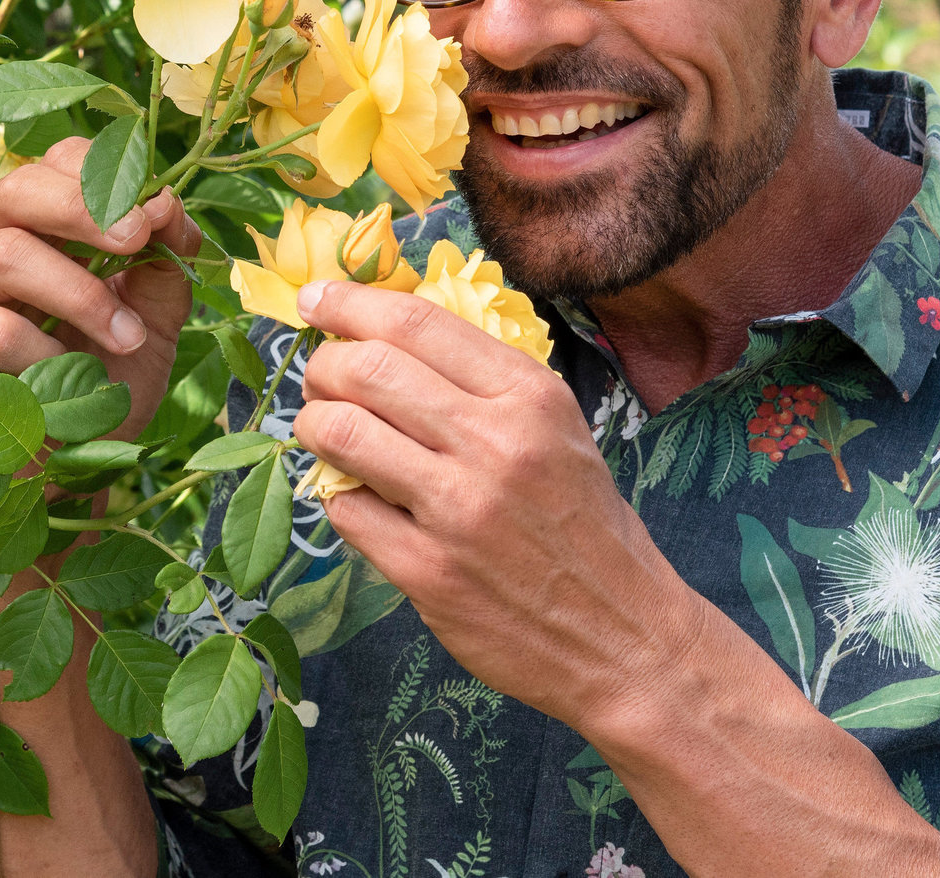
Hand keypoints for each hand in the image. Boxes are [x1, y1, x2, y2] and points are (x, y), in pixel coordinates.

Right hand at [0, 136, 200, 443]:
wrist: (56, 471)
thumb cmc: (95, 386)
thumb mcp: (149, 322)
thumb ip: (163, 265)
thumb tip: (169, 203)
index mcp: (31, 220)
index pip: (57, 162)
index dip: (108, 178)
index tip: (155, 217)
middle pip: (20, 189)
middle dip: (86, 210)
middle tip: (137, 239)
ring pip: (5, 255)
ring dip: (79, 295)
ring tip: (125, 338)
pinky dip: (42, 355)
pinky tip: (63, 383)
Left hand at [291, 280, 697, 732]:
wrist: (625, 639)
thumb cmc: (585, 527)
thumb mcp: (556, 431)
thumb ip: (484, 384)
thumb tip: (387, 338)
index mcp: (529, 396)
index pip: (415, 322)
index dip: (350, 303)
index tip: (316, 299)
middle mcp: (494, 442)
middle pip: (366, 369)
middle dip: (323, 367)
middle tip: (319, 380)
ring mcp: (458, 510)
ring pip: (340, 432)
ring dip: (313, 425)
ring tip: (322, 432)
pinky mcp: (428, 572)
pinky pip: (346, 509)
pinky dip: (337, 495)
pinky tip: (358, 498)